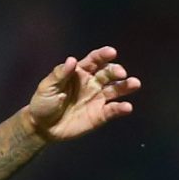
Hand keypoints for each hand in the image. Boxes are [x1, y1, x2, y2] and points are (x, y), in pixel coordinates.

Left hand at [21, 47, 139, 142]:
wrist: (43, 127)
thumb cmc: (44, 102)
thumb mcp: (47, 86)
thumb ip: (60, 74)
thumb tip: (72, 60)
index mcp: (80, 72)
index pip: (94, 60)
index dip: (103, 55)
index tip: (112, 52)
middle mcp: (92, 83)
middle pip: (108, 73)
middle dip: (116, 71)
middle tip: (121, 73)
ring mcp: (98, 99)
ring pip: (116, 90)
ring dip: (126, 86)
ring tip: (135, 83)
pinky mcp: (100, 115)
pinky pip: (113, 110)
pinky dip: (121, 108)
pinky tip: (127, 107)